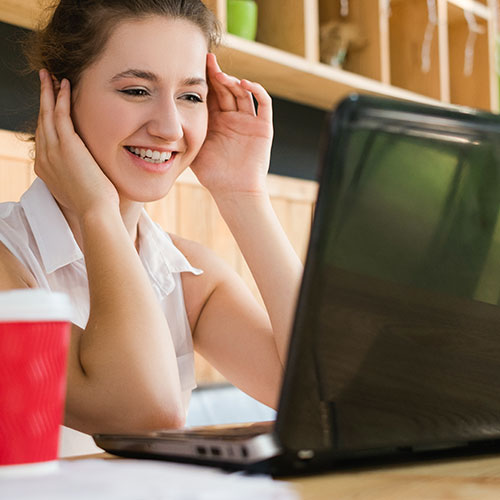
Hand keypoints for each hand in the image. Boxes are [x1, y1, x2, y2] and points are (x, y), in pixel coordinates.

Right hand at [35, 70, 118, 217]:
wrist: (95, 212)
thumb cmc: (93, 206)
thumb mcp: (78, 190)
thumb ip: (76, 177)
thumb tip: (84, 174)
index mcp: (45, 168)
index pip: (43, 137)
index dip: (45, 118)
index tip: (49, 105)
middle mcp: (44, 157)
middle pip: (41, 121)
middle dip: (43, 100)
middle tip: (44, 81)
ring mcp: (53, 150)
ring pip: (47, 114)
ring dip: (48, 92)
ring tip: (49, 76)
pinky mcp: (66, 145)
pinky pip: (61, 115)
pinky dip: (61, 98)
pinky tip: (64, 85)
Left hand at [190, 54, 273, 198]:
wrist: (233, 191)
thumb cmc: (212, 174)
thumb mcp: (193, 148)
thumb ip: (183, 131)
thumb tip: (160, 118)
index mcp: (216, 121)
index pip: (211, 94)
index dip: (205, 79)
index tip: (194, 64)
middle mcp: (233, 118)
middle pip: (226, 89)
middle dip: (217, 74)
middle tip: (208, 61)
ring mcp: (248, 121)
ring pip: (243, 93)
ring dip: (233, 81)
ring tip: (222, 76)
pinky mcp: (262, 127)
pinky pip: (263, 104)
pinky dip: (256, 90)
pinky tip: (244, 83)